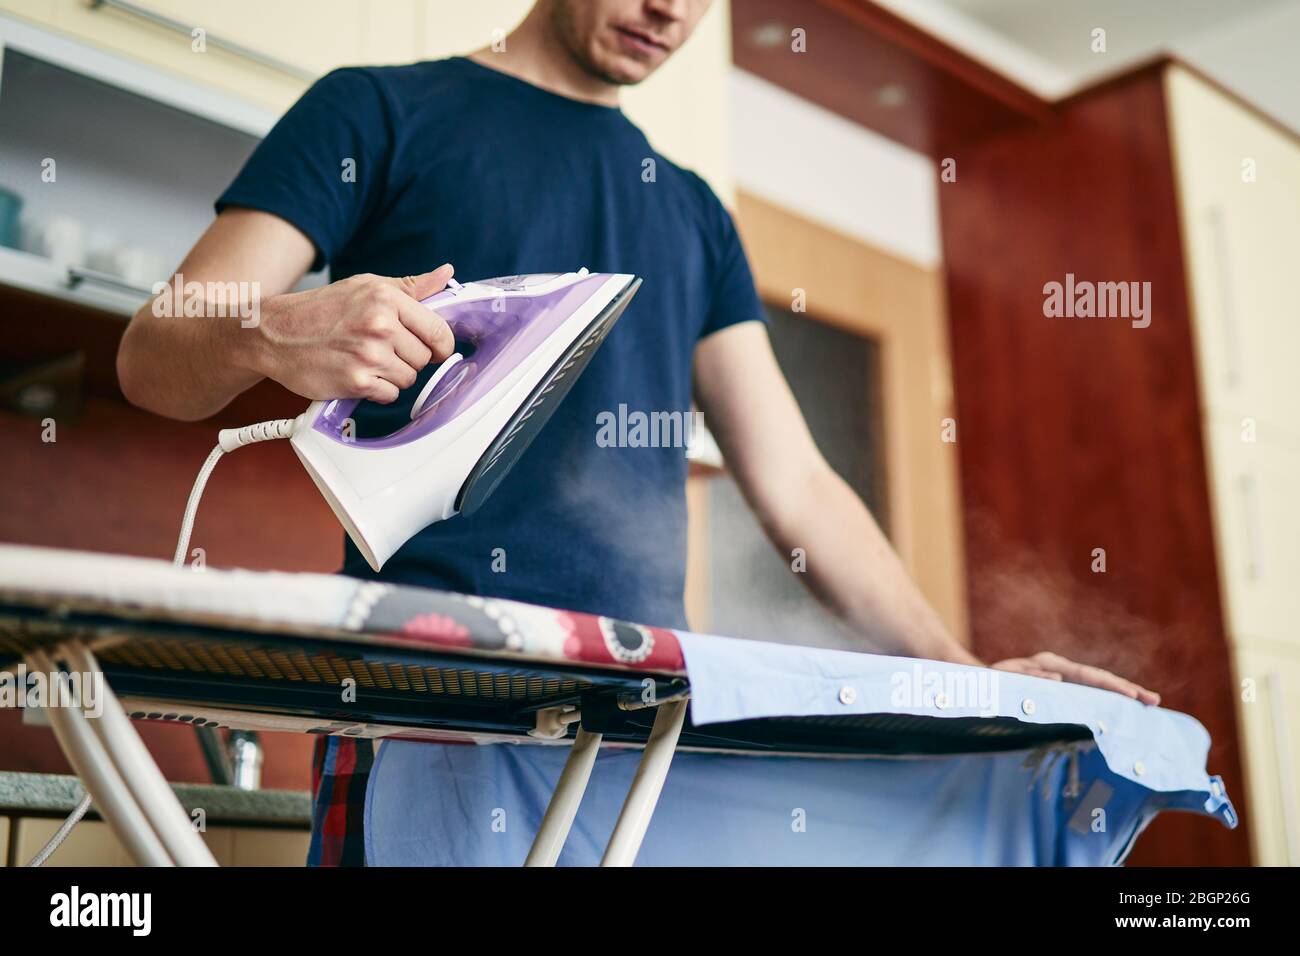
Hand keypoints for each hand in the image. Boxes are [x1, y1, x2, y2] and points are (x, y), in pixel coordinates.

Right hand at [250, 264, 455, 403]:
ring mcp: (368, 355)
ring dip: (393, 375)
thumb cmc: (321, 310)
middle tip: (384, 350)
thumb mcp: (365, 286)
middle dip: (409, 358)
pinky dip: (378, 390)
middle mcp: (380, 325)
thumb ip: (411, 286)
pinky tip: (359, 374)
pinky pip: (389, 395)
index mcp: (386, 298)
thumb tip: (445, 273)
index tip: (434, 348)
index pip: (438, 330)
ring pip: (409, 378)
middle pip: (424, 358)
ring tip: (367, 360)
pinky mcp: (356, 382)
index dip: (440, 344)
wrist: (274, 334)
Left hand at [991, 651, 1159, 705]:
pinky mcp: (1060, 687)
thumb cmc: (988, 681)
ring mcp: (1061, 676)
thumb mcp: (1002, 680)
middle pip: (1098, 678)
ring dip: (1122, 694)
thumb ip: (1026, 678)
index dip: (1111, 686)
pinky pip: (1088, 693)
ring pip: (1097, 685)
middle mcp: (1058, 667)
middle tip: (1154, 701)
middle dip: (1127, 689)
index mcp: (1048, 664)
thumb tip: (1057, 679)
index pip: (1086, 675)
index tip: (1132, 696)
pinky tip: (1124, 708)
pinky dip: (1108, 699)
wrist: (978, 679)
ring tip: (1149, 703)